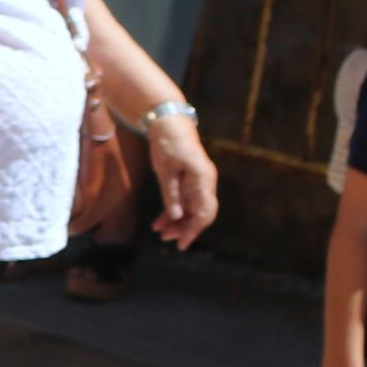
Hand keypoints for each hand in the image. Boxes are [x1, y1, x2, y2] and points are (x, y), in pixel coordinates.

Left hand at [143, 109, 219, 246]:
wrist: (170, 123)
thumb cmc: (168, 144)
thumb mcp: (165, 170)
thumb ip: (171, 194)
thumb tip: (176, 216)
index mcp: (203, 179)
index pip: (205, 212)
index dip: (193, 230)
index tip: (181, 243)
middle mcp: (206, 183)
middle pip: (201, 214)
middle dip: (184, 228)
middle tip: (165, 238)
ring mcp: (200, 183)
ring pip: (193, 210)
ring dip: (178, 222)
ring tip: (160, 233)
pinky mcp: (192, 182)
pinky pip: (186, 201)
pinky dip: (175, 211)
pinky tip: (161, 221)